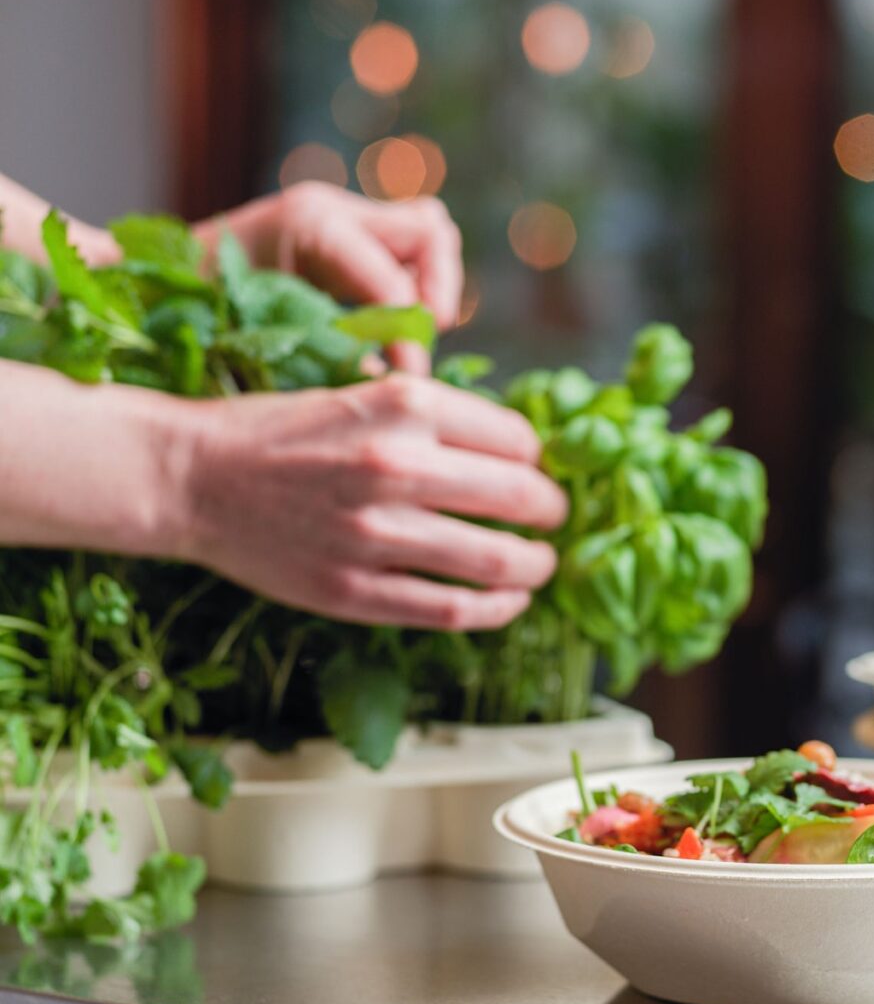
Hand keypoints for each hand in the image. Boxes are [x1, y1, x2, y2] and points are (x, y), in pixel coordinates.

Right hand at [177, 376, 566, 629]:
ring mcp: (376, 534)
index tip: (535, 471)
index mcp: (404, 405)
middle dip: (552, 511)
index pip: (517, 440)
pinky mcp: (355, 590)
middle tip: (554, 517)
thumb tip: (515, 450)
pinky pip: (452, 609)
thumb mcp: (361, 394)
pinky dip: (496, 610)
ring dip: (536, 566)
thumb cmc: (278, 431)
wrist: (188, 477)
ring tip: (541, 565)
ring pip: (497, 561)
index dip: (536, 459)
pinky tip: (509, 603)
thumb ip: (433, 419)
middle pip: (521, 498)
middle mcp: (396, 465)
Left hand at [201, 182, 461, 374]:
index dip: (408, 339)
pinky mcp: (344, 234)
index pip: (395, 282)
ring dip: (432, 286)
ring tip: (409, 336)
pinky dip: (414, 285)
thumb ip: (326, 357)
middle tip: (414, 348)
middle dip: (438, 294)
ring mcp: (340, 215)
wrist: (142, 282)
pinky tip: (390, 328)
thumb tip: (385, 389)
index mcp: (310, 223)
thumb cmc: (187, 313)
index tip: (406, 381)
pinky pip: (407, 251)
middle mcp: (332, 209)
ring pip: (428, 234)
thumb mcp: (256, 339)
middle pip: (431, 232)